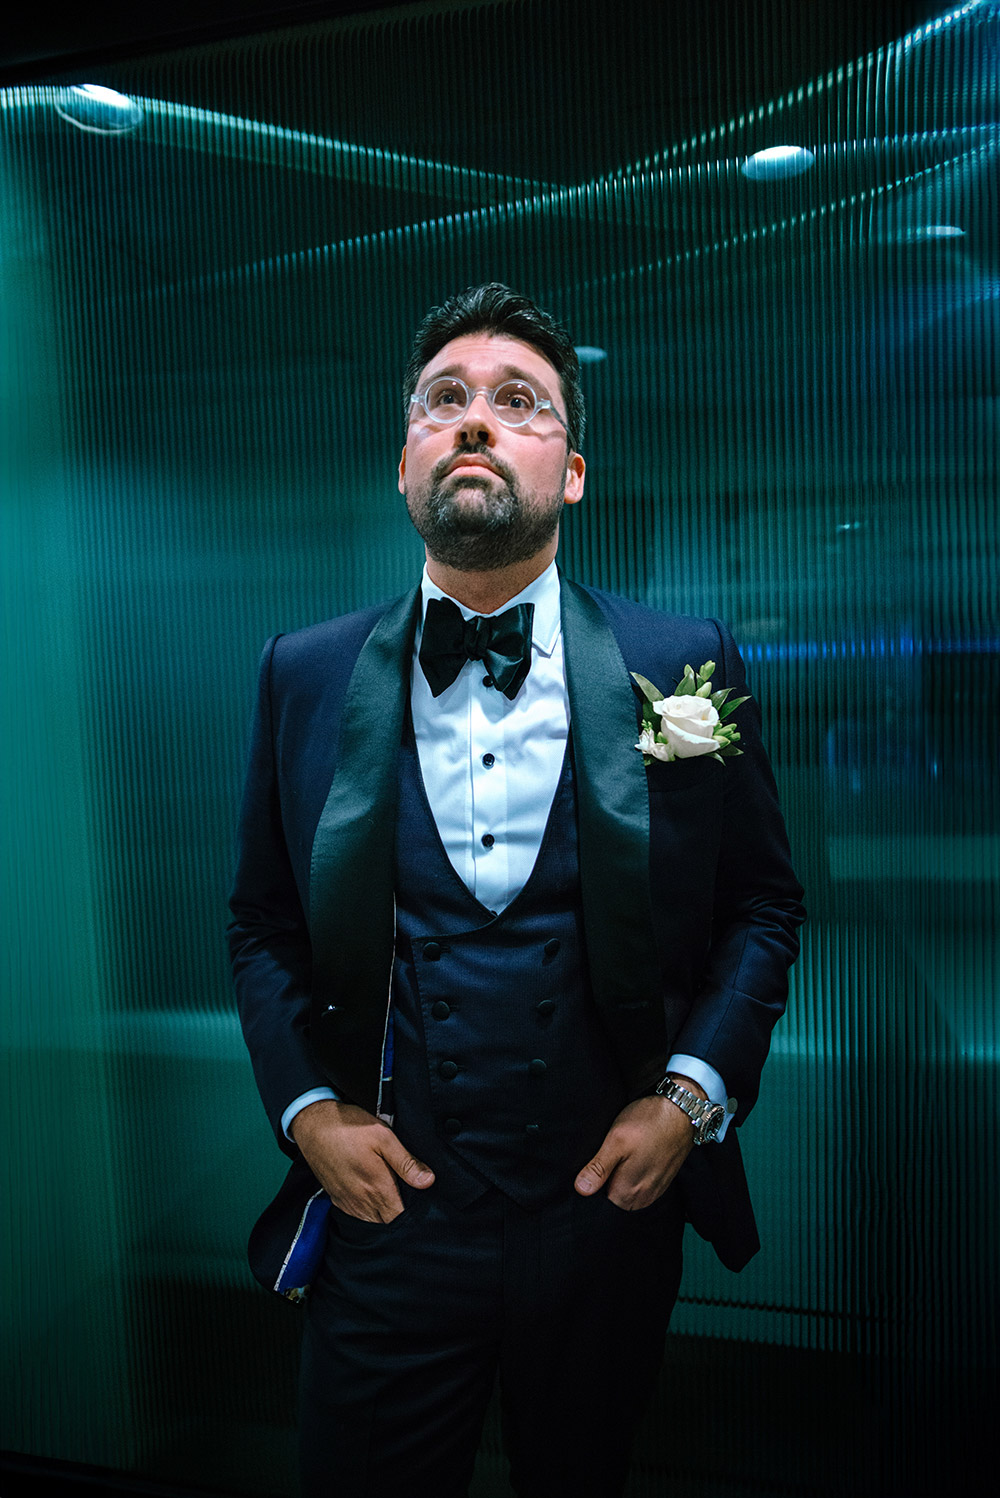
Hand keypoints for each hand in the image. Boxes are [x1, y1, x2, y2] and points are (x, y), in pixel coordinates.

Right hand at [290, 1099, 434, 1221]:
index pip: (401, 1217)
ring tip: (392, 1193)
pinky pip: (357, 1215)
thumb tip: (428, 1182)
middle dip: (400, 1213)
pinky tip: (373, 1194)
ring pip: (373, 1220)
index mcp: (377, 1188)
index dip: (414, 1212)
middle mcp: (362, 1202)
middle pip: (388, 1221)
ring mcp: (348, 1202)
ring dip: (384, 1213)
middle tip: (409, 1193)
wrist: (313, 1125)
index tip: (422, 1198)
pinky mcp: (337, 1199)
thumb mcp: (384, 1137)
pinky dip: (368, 1211)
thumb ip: (406, 1163)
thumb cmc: (350, 1128)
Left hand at [573, 1078, 704, 1209]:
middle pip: (614, 1198)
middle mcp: (643, 1198)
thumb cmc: (648, 1123)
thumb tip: (581, 1189)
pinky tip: (634, 1156)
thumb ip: (598, 1169)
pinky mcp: (662, 1181)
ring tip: (622, 1154)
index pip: (598, 1203)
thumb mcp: (616, 1141)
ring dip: (621, 1178)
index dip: (591, 1185)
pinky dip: (635, 1174)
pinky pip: (641, 1186)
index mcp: (627, 1193)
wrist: (682, 1112)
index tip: (592, 1167)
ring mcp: (655, 1191)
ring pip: (628, 1192)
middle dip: (606, 1183)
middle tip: (608, 1156)